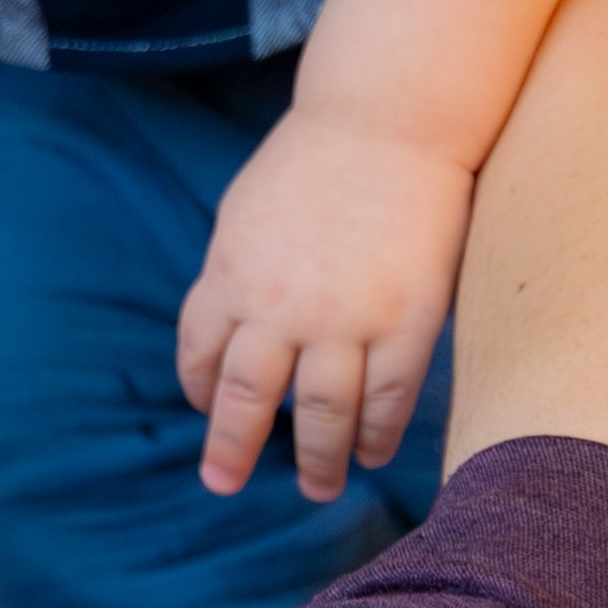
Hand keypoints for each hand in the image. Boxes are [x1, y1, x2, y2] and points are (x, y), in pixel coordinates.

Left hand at [177, 108, 469, 499]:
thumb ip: (234, 271)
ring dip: (317, 459)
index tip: (210, 409)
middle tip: (225, 483)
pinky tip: (372, 451)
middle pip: (248, 399)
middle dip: (233, 448)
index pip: (201, 353)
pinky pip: (387, 400)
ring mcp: (345, 320)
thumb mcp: (245, 211)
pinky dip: (376, 434)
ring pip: (321, 415)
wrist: (388, 120)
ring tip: (318, 487)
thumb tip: (227, 324)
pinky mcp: (406, 324)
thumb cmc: (316, 157)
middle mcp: (280, 308)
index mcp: (232, 275)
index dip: (203, 388)